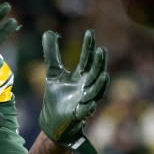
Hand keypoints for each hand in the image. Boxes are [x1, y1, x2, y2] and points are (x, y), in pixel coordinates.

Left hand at [39, 29, 109, 153]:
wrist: (52, 122)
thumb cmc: (56, 97)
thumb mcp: (53, 72)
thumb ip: (52, 53)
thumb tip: (48, 32)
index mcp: (81, 76)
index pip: (87, 59)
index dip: (89, 47)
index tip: (90, 32)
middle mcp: (86, 87)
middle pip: (96, 73)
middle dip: (99, 63)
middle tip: (101, 50)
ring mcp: (84, 101)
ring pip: (96, 92)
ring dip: (100, 84)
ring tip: (104, 74)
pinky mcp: (78, 115)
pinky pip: (85, 111)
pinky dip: (88, 107)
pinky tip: (89, 103)